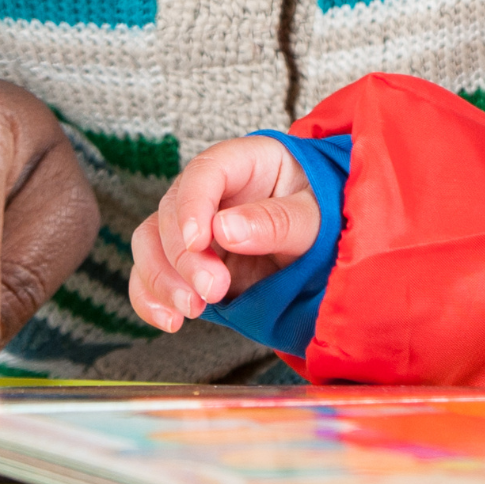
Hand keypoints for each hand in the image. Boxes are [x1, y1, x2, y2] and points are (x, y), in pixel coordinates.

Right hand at [128, 136, 321, 331]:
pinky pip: (152, 275)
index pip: (205, 172)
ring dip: (161, 279)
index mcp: (245, 163)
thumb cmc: (328, 215)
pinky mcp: (189, 264)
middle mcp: (211, 192)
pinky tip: (170, 320)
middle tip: (213, 289)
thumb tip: (224, 230)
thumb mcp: (316, 215)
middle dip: (184, 256)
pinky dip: (152, 298)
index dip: (193, 205)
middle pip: (171, 212)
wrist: (333, 246)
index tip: (198, 241)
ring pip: (151, 243)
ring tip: (191, 309)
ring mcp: (196, 229)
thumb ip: (277, 221)